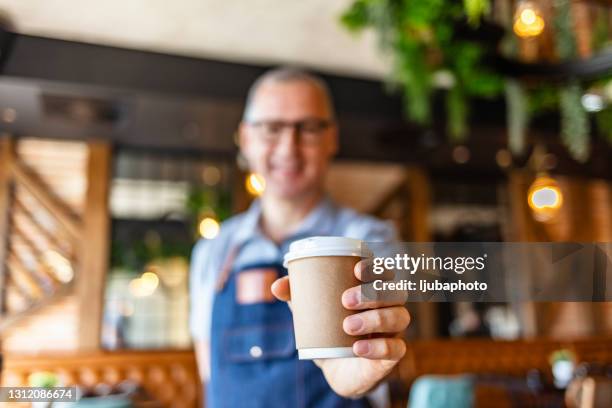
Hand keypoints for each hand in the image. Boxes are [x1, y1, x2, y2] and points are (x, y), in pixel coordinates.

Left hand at [271, 259, 409, 397]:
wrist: (335, 367)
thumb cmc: (327, 328)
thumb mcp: (311, 310)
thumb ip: (296, 295)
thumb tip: (276, 286)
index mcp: (374, 290)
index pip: (384, 272)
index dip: (376, 267)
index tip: (356, 270)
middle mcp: (390, 307)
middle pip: (397, 292)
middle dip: (373, 293)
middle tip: (346, 300)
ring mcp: (393, 331)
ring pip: (400, 317)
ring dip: (375, 319)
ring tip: (348, 325)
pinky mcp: (391, 356)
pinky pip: (396, 349)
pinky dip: (378, 347)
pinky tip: (358, 347)